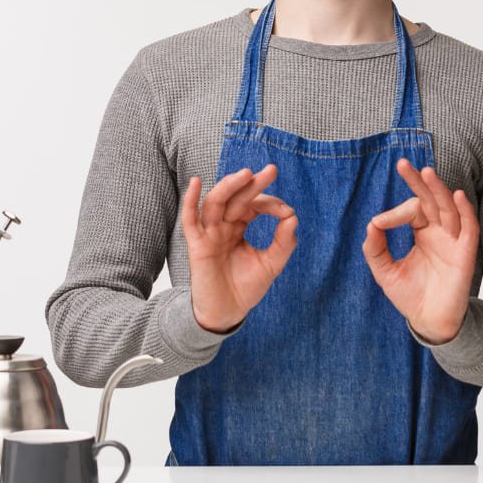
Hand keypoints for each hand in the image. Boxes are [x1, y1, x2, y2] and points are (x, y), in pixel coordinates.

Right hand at [181, 165, 297, 332]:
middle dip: (252, 184)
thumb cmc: (246, 288)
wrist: (228, 312)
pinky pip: (190, 220)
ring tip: (245, 174)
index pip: (253, 206)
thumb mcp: (271, 264)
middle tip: (271, 170)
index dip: (270, 204)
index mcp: (239, 227)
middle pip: (236, 198)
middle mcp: (223, 226)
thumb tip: (293, 217)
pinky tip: (195, 182)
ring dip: (228, 186)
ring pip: (215, 202)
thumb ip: (283, 242)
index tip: (286, 212)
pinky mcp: (197, 245)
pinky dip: (190, 201)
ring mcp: (209, 234)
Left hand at [362, 159, 478, 343]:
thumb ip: (375, 248)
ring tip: (427, 173)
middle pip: (432, 200)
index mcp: (422, 233)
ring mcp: (454, 241)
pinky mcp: (466, 254)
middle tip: (404, 165)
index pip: (412, 210)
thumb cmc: (410, 296)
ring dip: (439, 190)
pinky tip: (457, 196)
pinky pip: (469, 228)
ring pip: (449, 208)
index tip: (380, 224)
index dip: (395, 212)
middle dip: (419, 183)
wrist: (428, 322)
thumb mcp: (385, 271)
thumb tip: (371, 223)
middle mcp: (440, 232)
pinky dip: (465, 211)